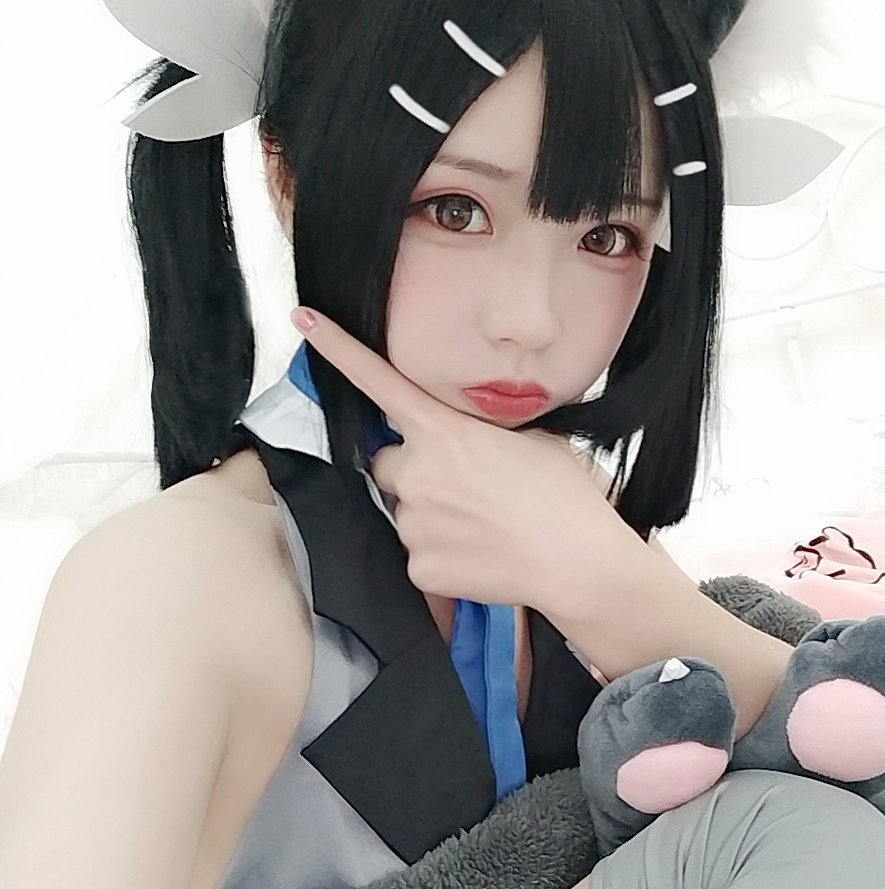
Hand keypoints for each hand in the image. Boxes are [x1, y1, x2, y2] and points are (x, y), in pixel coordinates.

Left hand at [292, 307, 635, 608]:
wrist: (576, 562)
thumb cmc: (564, 498)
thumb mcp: (534, 440)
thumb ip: (484, 433)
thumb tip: (472, 442)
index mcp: (444, 432)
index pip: (378, 382)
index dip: (338, 349)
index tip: (305, 322)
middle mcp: (418, 473)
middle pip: (387, 463)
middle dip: (414, 471)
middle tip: (464, 489)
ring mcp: (413, 522)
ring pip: (405, 512)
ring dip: (432, 516)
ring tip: (484, 526)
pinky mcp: (418, 566)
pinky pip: (418, 555)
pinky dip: (443, 556)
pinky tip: (480, 555)